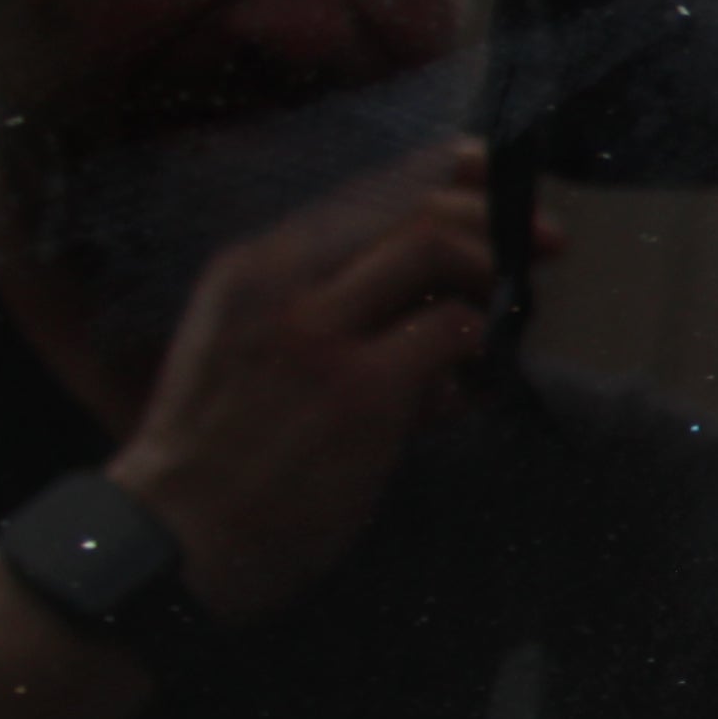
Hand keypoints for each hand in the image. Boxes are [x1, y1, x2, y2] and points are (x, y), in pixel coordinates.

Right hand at [102, 142, 495, 624]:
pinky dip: (479, 343)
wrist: (170, 542)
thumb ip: (330, 317)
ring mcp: (316, 333)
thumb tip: (439, 307)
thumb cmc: (218, 461)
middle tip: (547, 244)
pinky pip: (449, 330)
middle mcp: (278, 282)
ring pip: (433, 248)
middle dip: (495, 216)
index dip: (453, 176)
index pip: (368, 187)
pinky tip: (473, 379)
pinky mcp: (357, 389)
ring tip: (508, 310)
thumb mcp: (248, 356)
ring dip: (491, 272)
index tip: (501, 185)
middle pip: (413, 205)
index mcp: (251, 269)